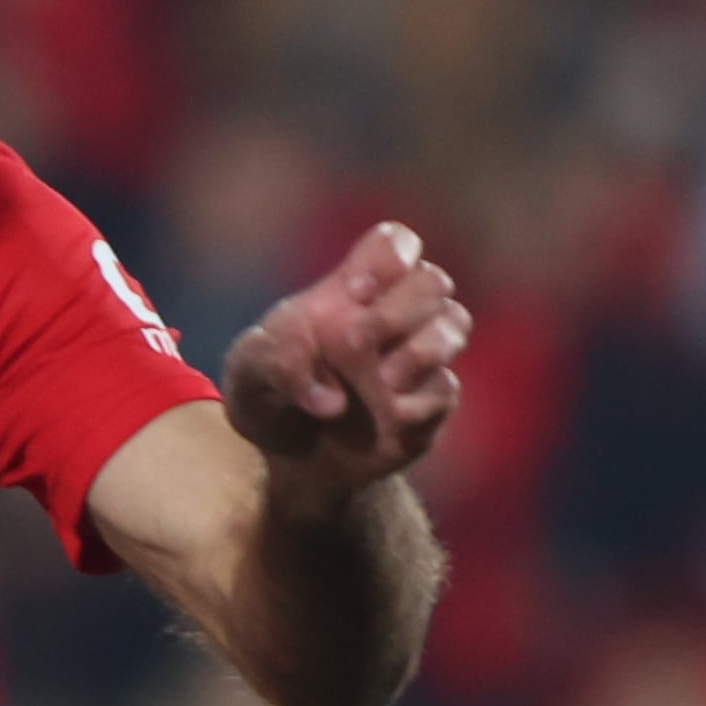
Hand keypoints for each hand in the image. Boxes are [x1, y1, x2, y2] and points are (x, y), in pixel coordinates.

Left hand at [222, 222, 470, 487]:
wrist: (286, 461)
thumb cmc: (269, 395)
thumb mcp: (251, 372)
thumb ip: (279, 363)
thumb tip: (333, 400)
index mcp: (349, 291)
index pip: (394, 243)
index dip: (391, 255)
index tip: (357, 290)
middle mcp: (392, 317)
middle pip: (432, 280)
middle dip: (401, 307)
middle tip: (358, 340)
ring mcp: (416, 360)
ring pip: (454, 324)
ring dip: (422, 348)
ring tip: (381, 379)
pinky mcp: (428, 406)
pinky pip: (446, 389)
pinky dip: (419, 402)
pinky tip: (389, 418)